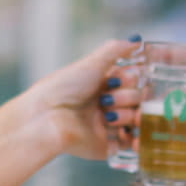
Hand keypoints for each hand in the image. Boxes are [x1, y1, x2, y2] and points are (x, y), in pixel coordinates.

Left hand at [19, 38, 136, 161]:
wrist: (46, 118)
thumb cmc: (62, 88)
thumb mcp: (91, 63)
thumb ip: (115, 49)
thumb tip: (137, 40)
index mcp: (104, 84)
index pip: (133, 80)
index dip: (130, 79)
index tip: (120, 79)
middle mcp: (108, 104)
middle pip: (139, 98)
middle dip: (127, 97)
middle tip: (105, 99)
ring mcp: (110, 126)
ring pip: (138, 118)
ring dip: (126, 115)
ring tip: (107, 117)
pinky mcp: (109, 145)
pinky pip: (133, 143)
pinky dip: (136, 138)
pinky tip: (127, 132)